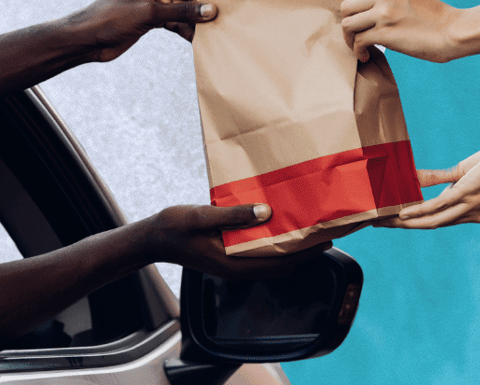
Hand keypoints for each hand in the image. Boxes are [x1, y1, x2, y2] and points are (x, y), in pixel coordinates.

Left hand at [71, 0, 213, 61]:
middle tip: (212, 24)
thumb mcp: (149, 13)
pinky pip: (177, 19)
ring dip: (194, 19)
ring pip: (185, 6)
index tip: (209, 4)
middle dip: (200, 5)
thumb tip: (210, 10)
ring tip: (206, 35)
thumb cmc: (109, 19)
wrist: (86, 40)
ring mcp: (155, 0)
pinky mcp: (154, 17)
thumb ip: (182, 11)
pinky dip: (186, 28)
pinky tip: (194, 41)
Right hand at [146, 204, 329, 279]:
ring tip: (307, 228)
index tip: (325, 241)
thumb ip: (233, 216)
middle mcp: (237, 267)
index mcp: (233, 263)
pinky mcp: (229, 256)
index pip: (279, 263)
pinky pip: (259, 253)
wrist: (153, 238)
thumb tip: (265, 212)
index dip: (305, 254)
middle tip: (323, 232)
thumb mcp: (203, 216)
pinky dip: (274, 242)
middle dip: (304, 252)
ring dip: (290, 247)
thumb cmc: (175, 227)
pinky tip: (279, 226)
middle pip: (280, 264)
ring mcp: (233, 264)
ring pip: (271, 259)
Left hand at [340, 0, 463, 62]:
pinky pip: (358, 41)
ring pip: (347, 24)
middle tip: (356, 38)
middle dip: (349, 24)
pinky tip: (366, 57)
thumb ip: (390, 0)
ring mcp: (383, 12)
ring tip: (360, 49)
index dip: (356, 12)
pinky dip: (358, 51)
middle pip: (346, 7)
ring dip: (350, 39)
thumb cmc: (437, 21)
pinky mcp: (385, 32)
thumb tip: (370, 16)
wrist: (455, 31)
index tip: (362, 25)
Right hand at [378, 137, 479, 228]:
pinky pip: (437, 206)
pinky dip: (418, 211)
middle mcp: (470, 214)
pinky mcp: (466, 193)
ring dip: (405, 222)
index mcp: (471, 212)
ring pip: (431, 220)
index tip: (393, 222)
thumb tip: (417, 178)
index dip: (415, 223)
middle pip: (430, 225)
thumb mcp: (465, 171)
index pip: (438, 220)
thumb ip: (442, 178)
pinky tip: (402, 212)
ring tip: (384, 221)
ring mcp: (468, 206)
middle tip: (379, 224)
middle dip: (403, 226)